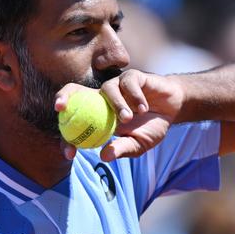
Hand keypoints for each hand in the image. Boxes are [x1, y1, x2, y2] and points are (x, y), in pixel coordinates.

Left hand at [55, 70, 185, 160]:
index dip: (67, 136)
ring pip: (107, 89)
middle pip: (75, 92)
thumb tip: (104, 156)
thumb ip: (122, 148)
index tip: (70, 152)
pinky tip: (143, 108)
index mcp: (98, 115)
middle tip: (61, 108)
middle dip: (64, 96)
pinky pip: (128, 83)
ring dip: (116, 105)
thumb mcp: (138, 144)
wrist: (173, 109)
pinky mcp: (132, 77)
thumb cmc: (151, 127)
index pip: (76, 122)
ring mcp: (117, 86)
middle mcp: (103, 98)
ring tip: (128, 118)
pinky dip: (135, 97)